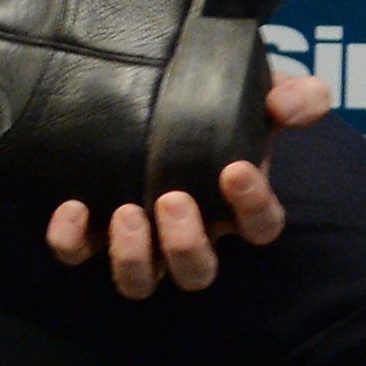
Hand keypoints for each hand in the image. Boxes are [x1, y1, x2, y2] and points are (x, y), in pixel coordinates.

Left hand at [45, 69, 334, 296]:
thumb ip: (287, 94)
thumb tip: (294, 104)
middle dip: (186, 246)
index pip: (260, 227)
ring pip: (140, 281)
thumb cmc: (207, 98)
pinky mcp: (88, 226)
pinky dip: (71, 240)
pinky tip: (72, 208)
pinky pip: (75, 253)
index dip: (254, 207)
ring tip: (127, 212)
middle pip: (197, 271)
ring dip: (133, 258)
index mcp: (232, 204)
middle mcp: (186, 231)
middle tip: (172, 199)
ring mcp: (136, 235)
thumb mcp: (252, 90)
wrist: (141, 84)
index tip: (236, 169)